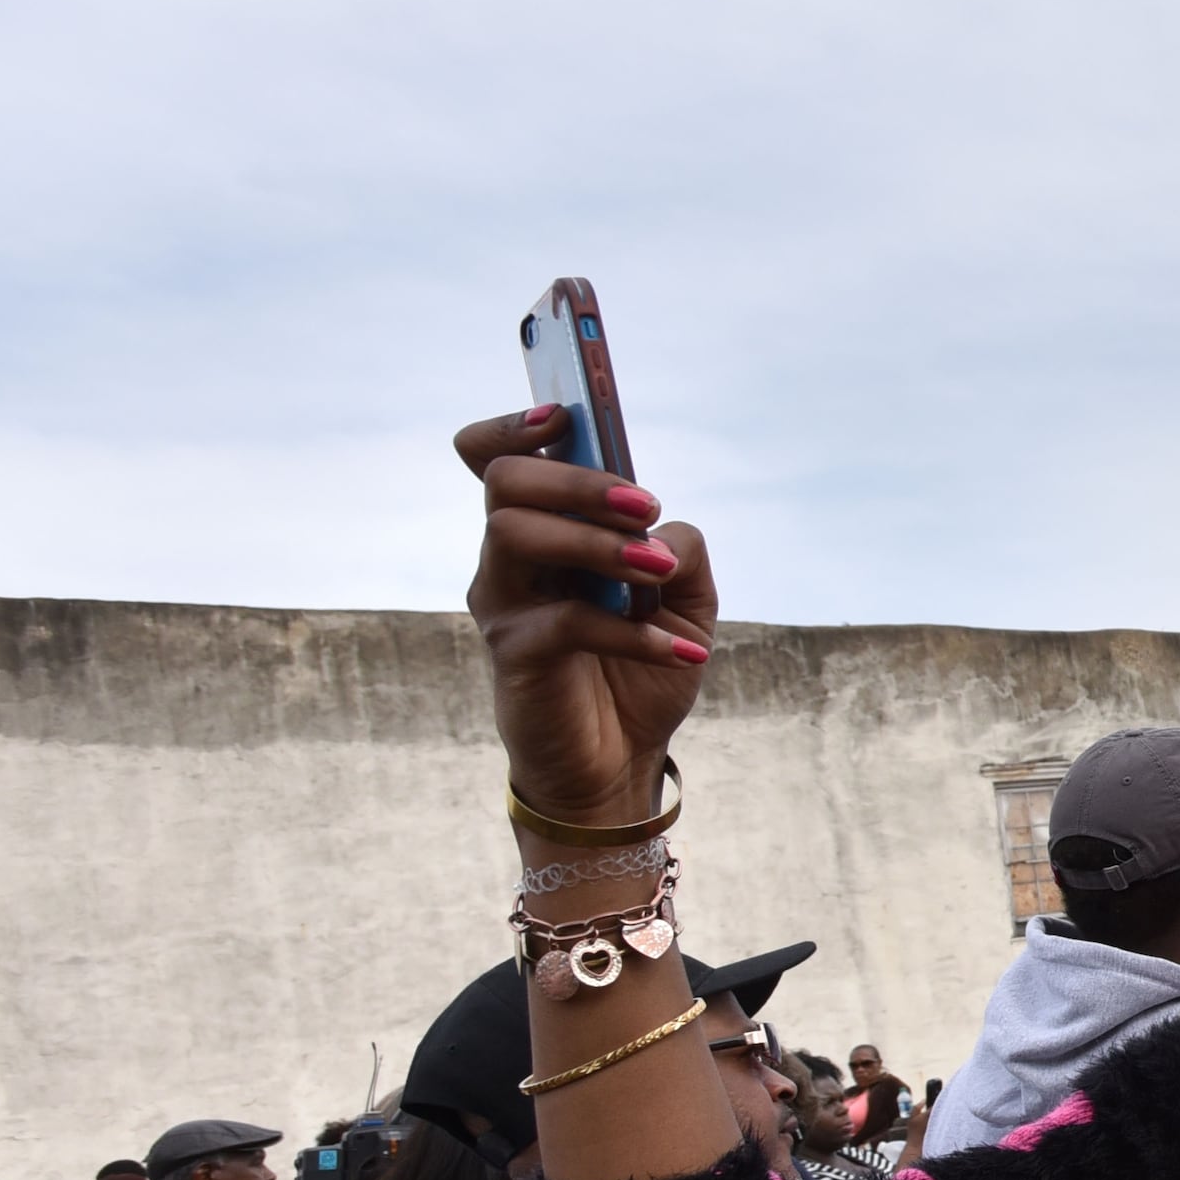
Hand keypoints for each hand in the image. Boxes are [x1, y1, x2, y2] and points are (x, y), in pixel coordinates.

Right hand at [457, 409, 716, 825]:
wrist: (618, 761)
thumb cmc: (639, 668)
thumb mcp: (685, 603)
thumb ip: (683, 551)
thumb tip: (662, 530)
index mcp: (545, 531)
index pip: (495, 459)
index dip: (512, 427)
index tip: (563, 418)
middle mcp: (510, 559)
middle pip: (508, 482)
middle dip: (579, 481)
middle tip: (645, 506)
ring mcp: (505, 604)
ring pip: (516, 534)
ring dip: (597, 542)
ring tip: (658, 572)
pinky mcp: (516, 656)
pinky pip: (565, 622)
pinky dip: (632, 630)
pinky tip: (682, 651)